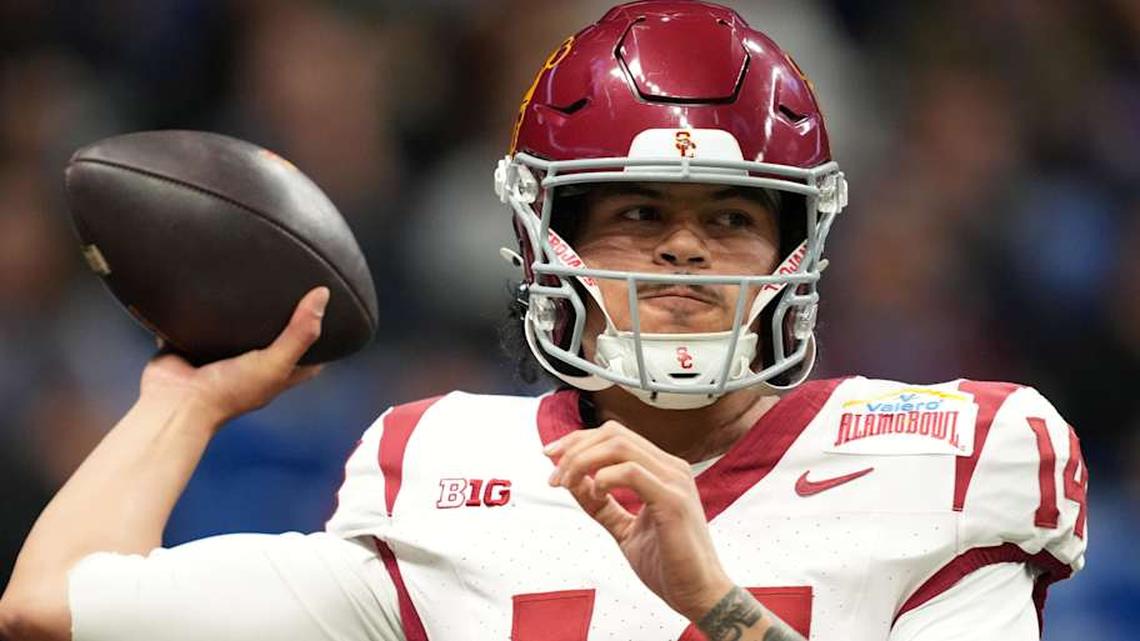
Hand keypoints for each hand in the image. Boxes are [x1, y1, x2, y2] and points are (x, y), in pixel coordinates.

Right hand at [139, 287, 329, 426]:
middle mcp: (251, 366)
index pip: (308, 356)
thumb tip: (322, 296)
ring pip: (236, 329)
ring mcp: (221, 356)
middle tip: (290, 287)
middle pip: (273, 338)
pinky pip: (201, 322)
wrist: (175, 402)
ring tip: (252, 280)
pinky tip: (209, 287)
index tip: (327, 311)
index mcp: (275, 374)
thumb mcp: (275, 364)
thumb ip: (299, 334)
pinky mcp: (193, 346)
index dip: (319, 337)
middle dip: (280, 317)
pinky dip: (203, 309)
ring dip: (240, 312)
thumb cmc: (227, 393)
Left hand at [544, 421, 733, 622]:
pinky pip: (631, 472)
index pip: (615, 436)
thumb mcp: (623, 529)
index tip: (551, 457)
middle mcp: (670, 468)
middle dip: (575, 448)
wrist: (699, 595)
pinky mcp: (673, 500)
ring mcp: (674, 481)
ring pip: (619, 445)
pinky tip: (596, 493)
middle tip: (554, 474)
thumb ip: (601, 505)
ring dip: (582, 461)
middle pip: (613, 433)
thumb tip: (572, 481)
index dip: (578, 441)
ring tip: (566, 483)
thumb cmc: (669, 565)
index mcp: (662, 470)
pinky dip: (604, 478)